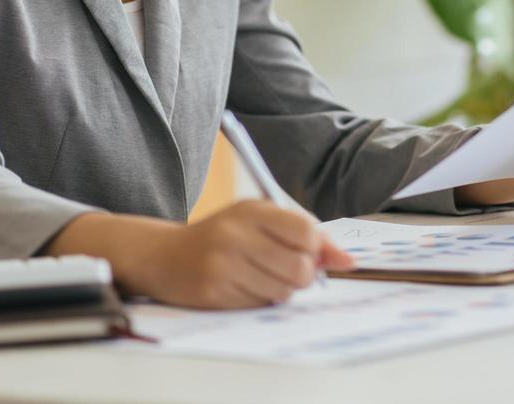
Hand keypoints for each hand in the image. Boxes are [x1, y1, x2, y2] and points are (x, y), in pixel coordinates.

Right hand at [46, 200, 353, 308]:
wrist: (165, 256)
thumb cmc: (223, 236)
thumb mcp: (259, 221)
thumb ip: (305, 235)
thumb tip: (348, 260)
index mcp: (252, 210)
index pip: (306, 231)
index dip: (316, 248)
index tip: (309, 252)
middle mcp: (236, 234)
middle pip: (300, 268)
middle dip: (304, 276)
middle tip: (289, 270)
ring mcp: (223, 264)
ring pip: (283, 291)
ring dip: (282, 290)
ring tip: (262, 277)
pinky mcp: (213, 292)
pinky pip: (259, 305)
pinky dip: (260, 300)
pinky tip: (242, 286)